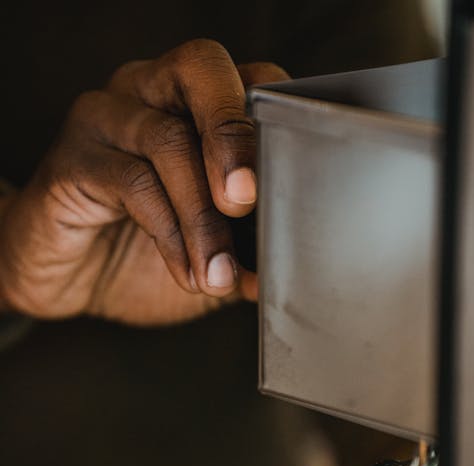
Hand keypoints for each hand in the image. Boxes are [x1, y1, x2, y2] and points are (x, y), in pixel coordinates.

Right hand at [0, 40, 285, 324]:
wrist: (72, 283)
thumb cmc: (144, 255)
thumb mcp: (213, 255)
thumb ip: (250, 252)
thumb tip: (286, 270)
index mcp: (194, 103)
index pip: (250, 78)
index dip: (277, 124)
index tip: (296, 186)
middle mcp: (149, 92)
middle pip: (201, 69)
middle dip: (235, 135)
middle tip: (248, 201)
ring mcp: (107, 118)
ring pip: (168, 140)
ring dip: (203, 218)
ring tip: (218, 274)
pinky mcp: (73, 159)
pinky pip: (132, 183)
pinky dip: (170, 236)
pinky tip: (186, 272)